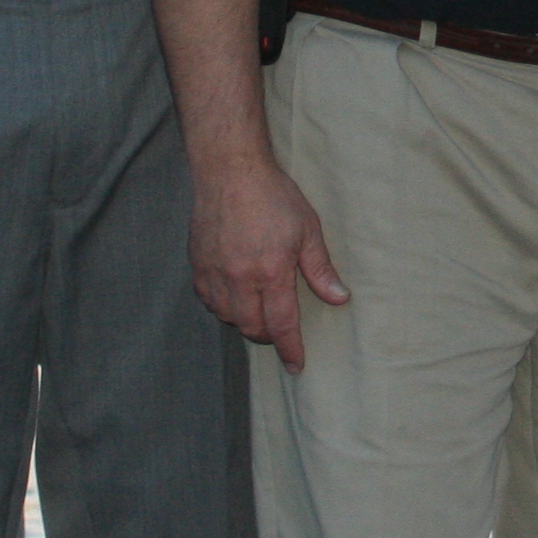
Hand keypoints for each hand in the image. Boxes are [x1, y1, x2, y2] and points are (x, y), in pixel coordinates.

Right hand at [192, 156, 348, 374]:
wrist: (230, 172)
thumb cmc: (274, 196)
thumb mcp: (308, 230)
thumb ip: (320, 269)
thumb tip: (339, 298)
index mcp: (271, 272)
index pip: (281, 324)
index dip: (290, 349)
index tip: (297, 366)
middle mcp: (240, 279)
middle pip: (252, 327)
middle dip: (268, 337)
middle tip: (281, 333)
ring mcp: (215, 274)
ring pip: (229, 317)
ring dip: (246, 322)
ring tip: (260, 312)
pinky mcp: (198, 266)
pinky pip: (209, 301)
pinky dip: (224, 307)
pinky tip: (236, 296)